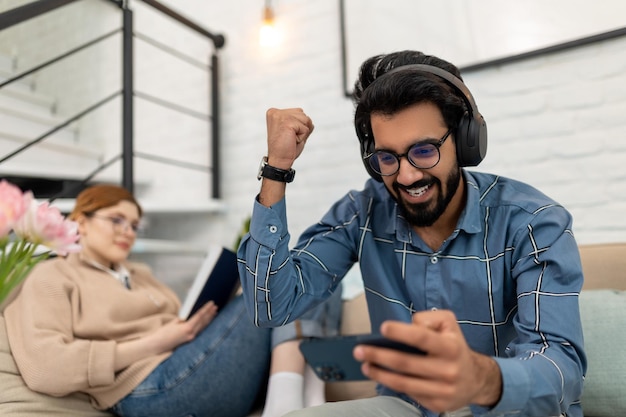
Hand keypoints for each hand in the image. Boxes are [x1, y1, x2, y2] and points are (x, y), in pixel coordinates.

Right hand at [146, 301, 217, 353]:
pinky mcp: (190, 340)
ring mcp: (191, 338)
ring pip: (203, 327)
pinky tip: (207, 321)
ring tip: (214, 312)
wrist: (157, 346)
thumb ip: (183, 318)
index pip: (199, 316)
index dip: (206, 309)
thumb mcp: (173, 322)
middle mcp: (191, 334)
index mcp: (187, 328)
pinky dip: (204, 324)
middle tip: (215, 306)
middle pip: (203, 322)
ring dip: (209, 319)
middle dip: (210, 314)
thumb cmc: (163, 333)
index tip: (211, 303)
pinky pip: (199, 331)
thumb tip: (191, 314)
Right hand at [265, 108, 313, 168]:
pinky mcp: (288, 122)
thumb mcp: (293, 131)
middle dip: (302, 129)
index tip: (287, 135)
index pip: (298, 113)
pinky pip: (306, 128)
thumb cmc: (285, 148)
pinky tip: (292, 141)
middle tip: (290, 139)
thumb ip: (299, 122)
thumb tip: (310, 122)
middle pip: (303, 115)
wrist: (279, 160)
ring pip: (306, 120)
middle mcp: (276, 112)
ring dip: (302, 133)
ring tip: (291, 139)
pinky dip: (303, 137)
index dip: (298, 127)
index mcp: (275, 113)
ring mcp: (281, 116)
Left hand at [353, 310, 501, 412]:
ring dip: (379, 373)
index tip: (382, 328)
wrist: (476, 379)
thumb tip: (406, 326)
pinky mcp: (437, 404)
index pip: (422, 338)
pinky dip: (391, 384)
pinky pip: (409, 393)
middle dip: (378, 356)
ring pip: (403, 382)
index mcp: (451, 347)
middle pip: (406, 363)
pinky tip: (381, 375)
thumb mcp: (448, 324)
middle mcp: (448, 370)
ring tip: (365, 365)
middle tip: (360, 351)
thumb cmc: (455, 347)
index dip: (401, 332)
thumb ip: (428, 318)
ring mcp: (442, 390)